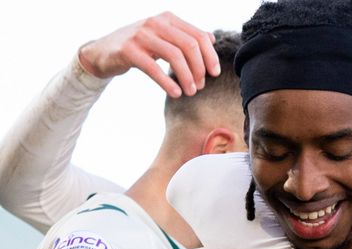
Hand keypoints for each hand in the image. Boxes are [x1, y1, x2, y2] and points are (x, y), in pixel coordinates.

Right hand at [78, 11, 218, 96]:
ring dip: (187, 77)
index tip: (215, 73)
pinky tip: (175, 93)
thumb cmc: (139, 47)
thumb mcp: (163, 37)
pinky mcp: (128, 50)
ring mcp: (141, 35)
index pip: (199, 35)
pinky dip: (168, 83)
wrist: (102, 51)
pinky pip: (154, 68)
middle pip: (190, 45)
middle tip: (201, 86)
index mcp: (168, 18)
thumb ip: (185, 36)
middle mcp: (156, 22)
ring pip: (175, 56)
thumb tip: (211, 38)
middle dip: (199, 68)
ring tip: (190, 92)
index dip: (210, 56)